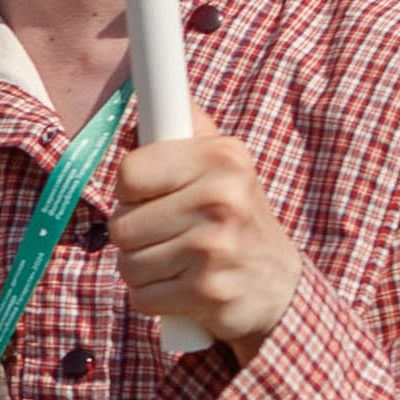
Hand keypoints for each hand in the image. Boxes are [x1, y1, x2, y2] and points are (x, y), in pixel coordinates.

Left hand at [108, 129, 303, 348]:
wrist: (277, 286)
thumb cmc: (234, 217)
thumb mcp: (222, 163)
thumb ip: (185, 128)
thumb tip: (150, 100)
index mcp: (223, 157)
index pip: (129, 173)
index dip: (129, 191)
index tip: (151, 197)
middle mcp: (222, 198)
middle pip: (121, 224)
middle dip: (135, 237)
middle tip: (170, 236)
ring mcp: (215, 247)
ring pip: (127, 264)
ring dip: (143, 270)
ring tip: (178, 262)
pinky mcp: (208, 291)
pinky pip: (141, 297)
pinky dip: (154, 298)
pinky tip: (183, 288)